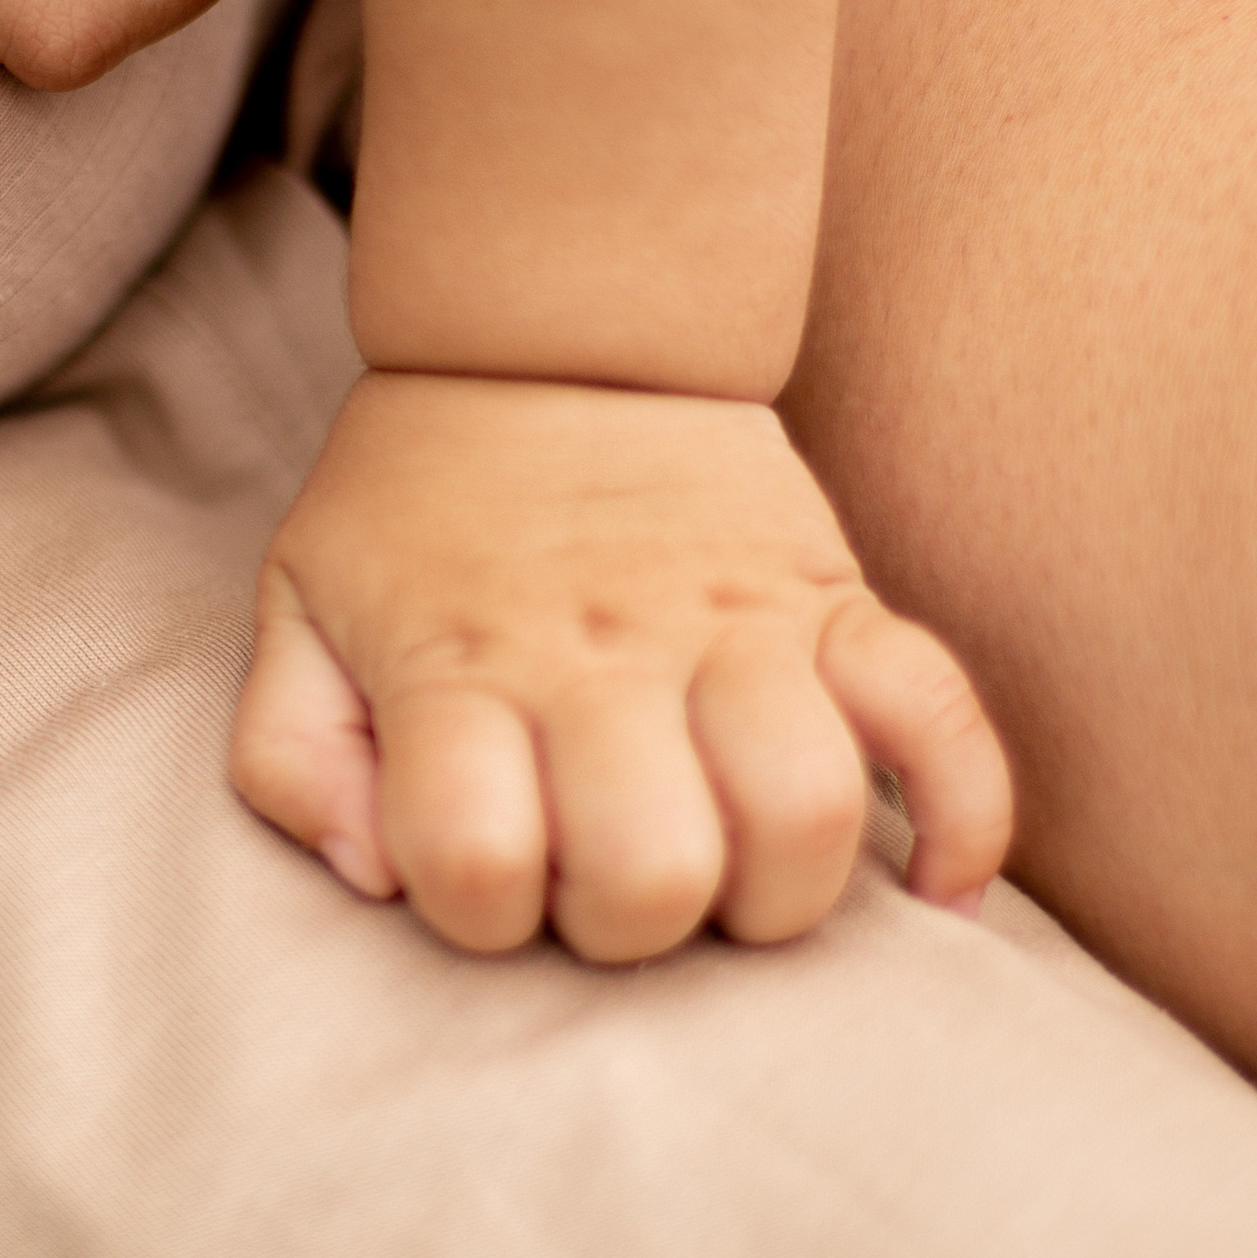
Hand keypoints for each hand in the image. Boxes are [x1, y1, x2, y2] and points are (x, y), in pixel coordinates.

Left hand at [231, 372, 1010, 958]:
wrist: (558, 331)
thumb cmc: (414, 502)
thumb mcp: (297, 608)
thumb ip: (291, 759)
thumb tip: (377, 879)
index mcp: (461, 662)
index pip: (474, 863)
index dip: (479, 912)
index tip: (487, 873)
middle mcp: (604, 651)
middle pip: (653, 872)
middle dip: (630, 927)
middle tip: (609, 881)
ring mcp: (740, 624)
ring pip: (806, 813)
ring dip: (775, 894)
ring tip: (735, 877)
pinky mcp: (839, 597)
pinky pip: (942, 719)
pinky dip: (965, 820)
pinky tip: (935, 885)